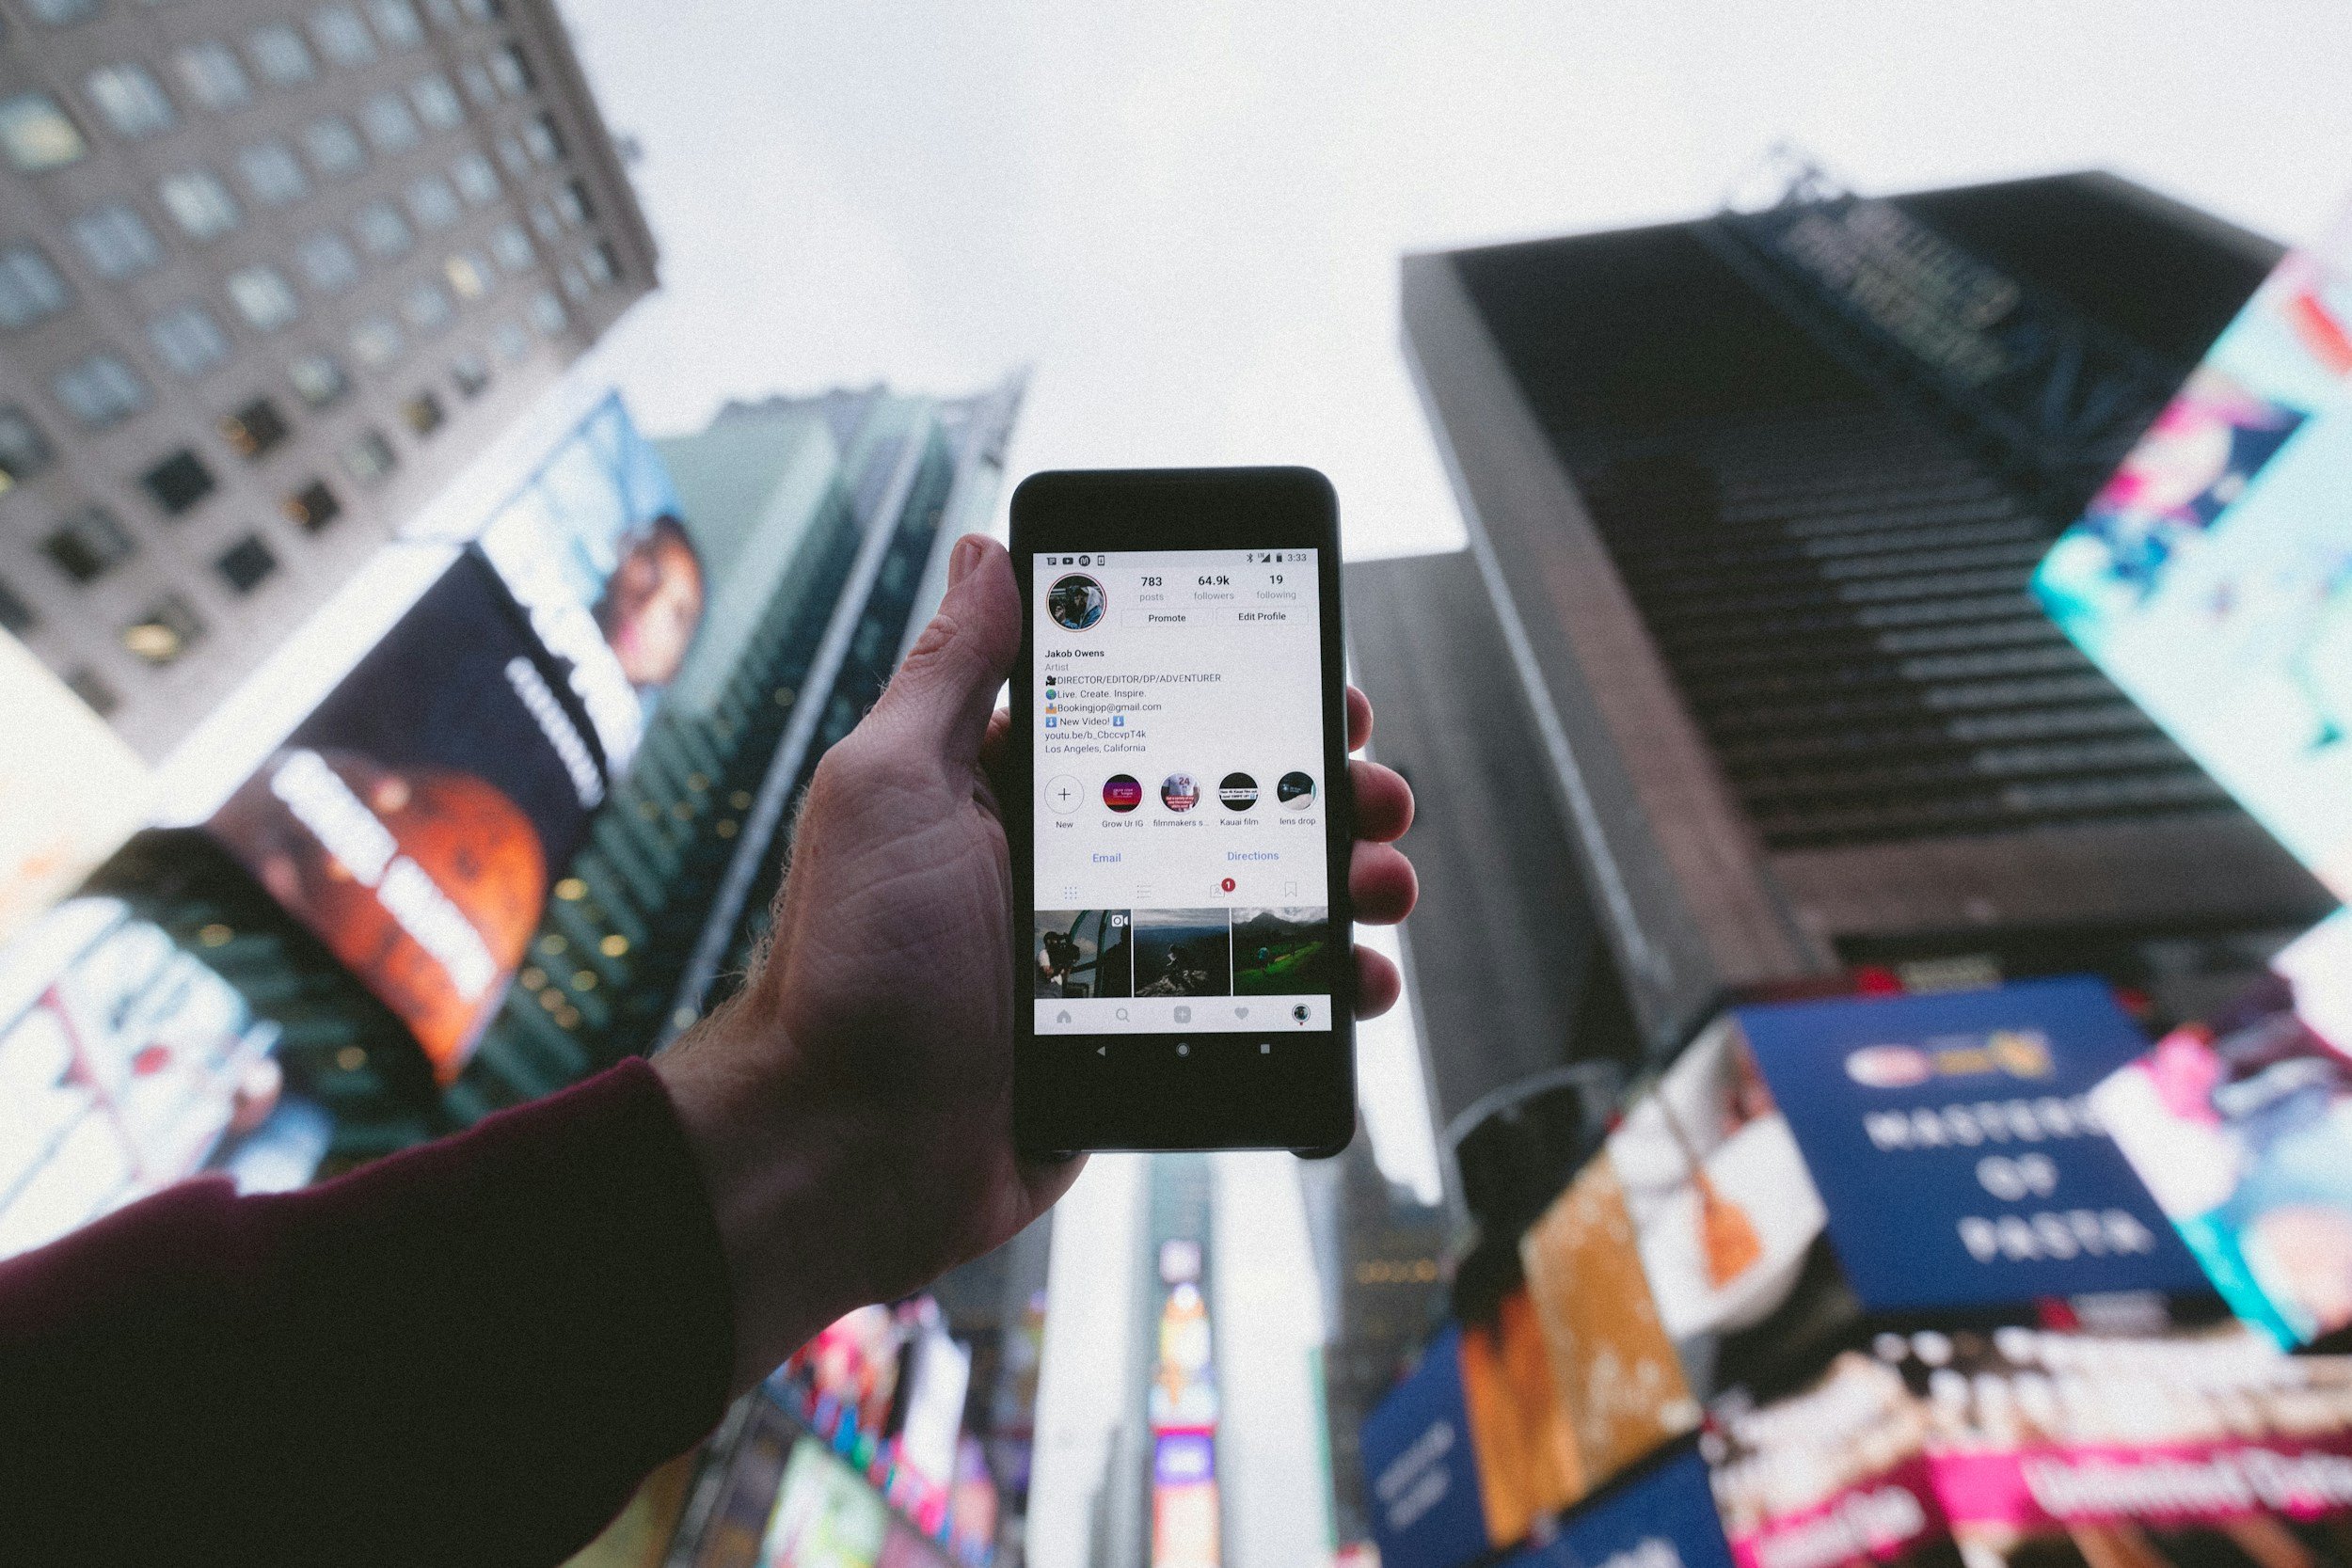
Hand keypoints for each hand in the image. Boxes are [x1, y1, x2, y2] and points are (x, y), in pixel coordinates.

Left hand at [656, 534, 1416, 1391]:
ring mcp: (1117, 955)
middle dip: (1320, 787)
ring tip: (1382, 883)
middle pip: (1231, 803)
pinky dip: (1319, 991)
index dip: (1247, 692)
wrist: (845, 1152)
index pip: (1158, 714)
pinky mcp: (1145, 1039)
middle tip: (1374, 790)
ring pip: (1261, 900)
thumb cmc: (850, 964)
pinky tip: (1359, 980)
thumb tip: (986, 549)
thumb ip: (951, 672)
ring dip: (1341, 880)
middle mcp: (1076, 863)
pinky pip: (1255, 1003)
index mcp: (1019, 790)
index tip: (1317, 682)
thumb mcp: (890, 787)